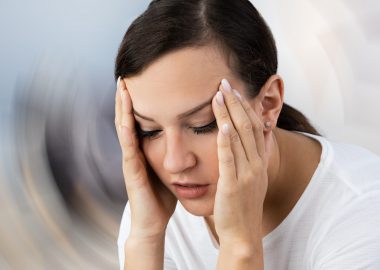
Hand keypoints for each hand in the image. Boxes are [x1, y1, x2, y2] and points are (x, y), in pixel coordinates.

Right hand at [115, 77, 176, 238]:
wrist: (153, 222)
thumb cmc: (161, 196)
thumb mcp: (169, 168)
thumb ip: (173, 152)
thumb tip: (191, 136)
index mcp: (144, 149)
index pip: (141, 119)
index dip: (139, 100)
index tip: (143, 79)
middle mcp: (135, 151)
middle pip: (129, 118)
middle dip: (127, 96)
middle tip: (127, 74)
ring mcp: (131, 160)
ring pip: (124, 128)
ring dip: (122, 107)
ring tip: (122, 86)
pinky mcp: (132, 171)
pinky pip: (128, 148)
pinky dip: (126, 131)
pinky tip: (126, 117)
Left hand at [211, 79, 268, 248]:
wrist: (243, 234)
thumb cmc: (242, 204)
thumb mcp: (251, 177)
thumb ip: (251, 156)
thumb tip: (252, 135)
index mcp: (259, 161)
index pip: (254, 126)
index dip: (245, 106)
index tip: (234, 89)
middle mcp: (257, 164)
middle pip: (248, 126)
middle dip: (236, 102)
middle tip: (224, 83)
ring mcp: (247, 174)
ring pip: (239, 137)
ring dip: (229, 114)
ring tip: (219, 94)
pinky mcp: (233, 185)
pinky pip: (230, 160)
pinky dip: (226, 141)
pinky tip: (221, 126)